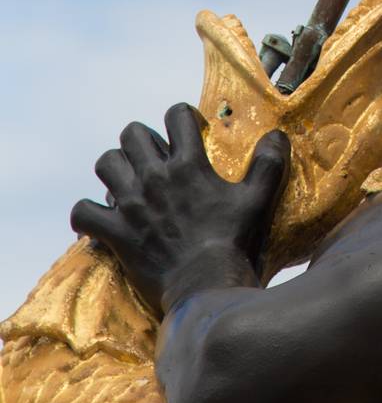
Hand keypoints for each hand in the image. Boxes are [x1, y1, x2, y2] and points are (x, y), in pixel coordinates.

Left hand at [71, 103, 289, 315]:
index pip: (176, 116)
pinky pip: (83, 212)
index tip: (188, 132)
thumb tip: (277, 135)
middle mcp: (155, 178)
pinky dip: (87, 213)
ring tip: (127, 181)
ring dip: (114, 168)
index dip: (182, 118)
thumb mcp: (258, 199)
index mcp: (189, 164)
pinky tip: (101, 217)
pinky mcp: (115, 232)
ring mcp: (131, 205)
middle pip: (131, 134)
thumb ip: (268, 164)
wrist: (205, 286)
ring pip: (105, 163)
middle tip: (155, 158)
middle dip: (142, 140)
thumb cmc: (234, 243)